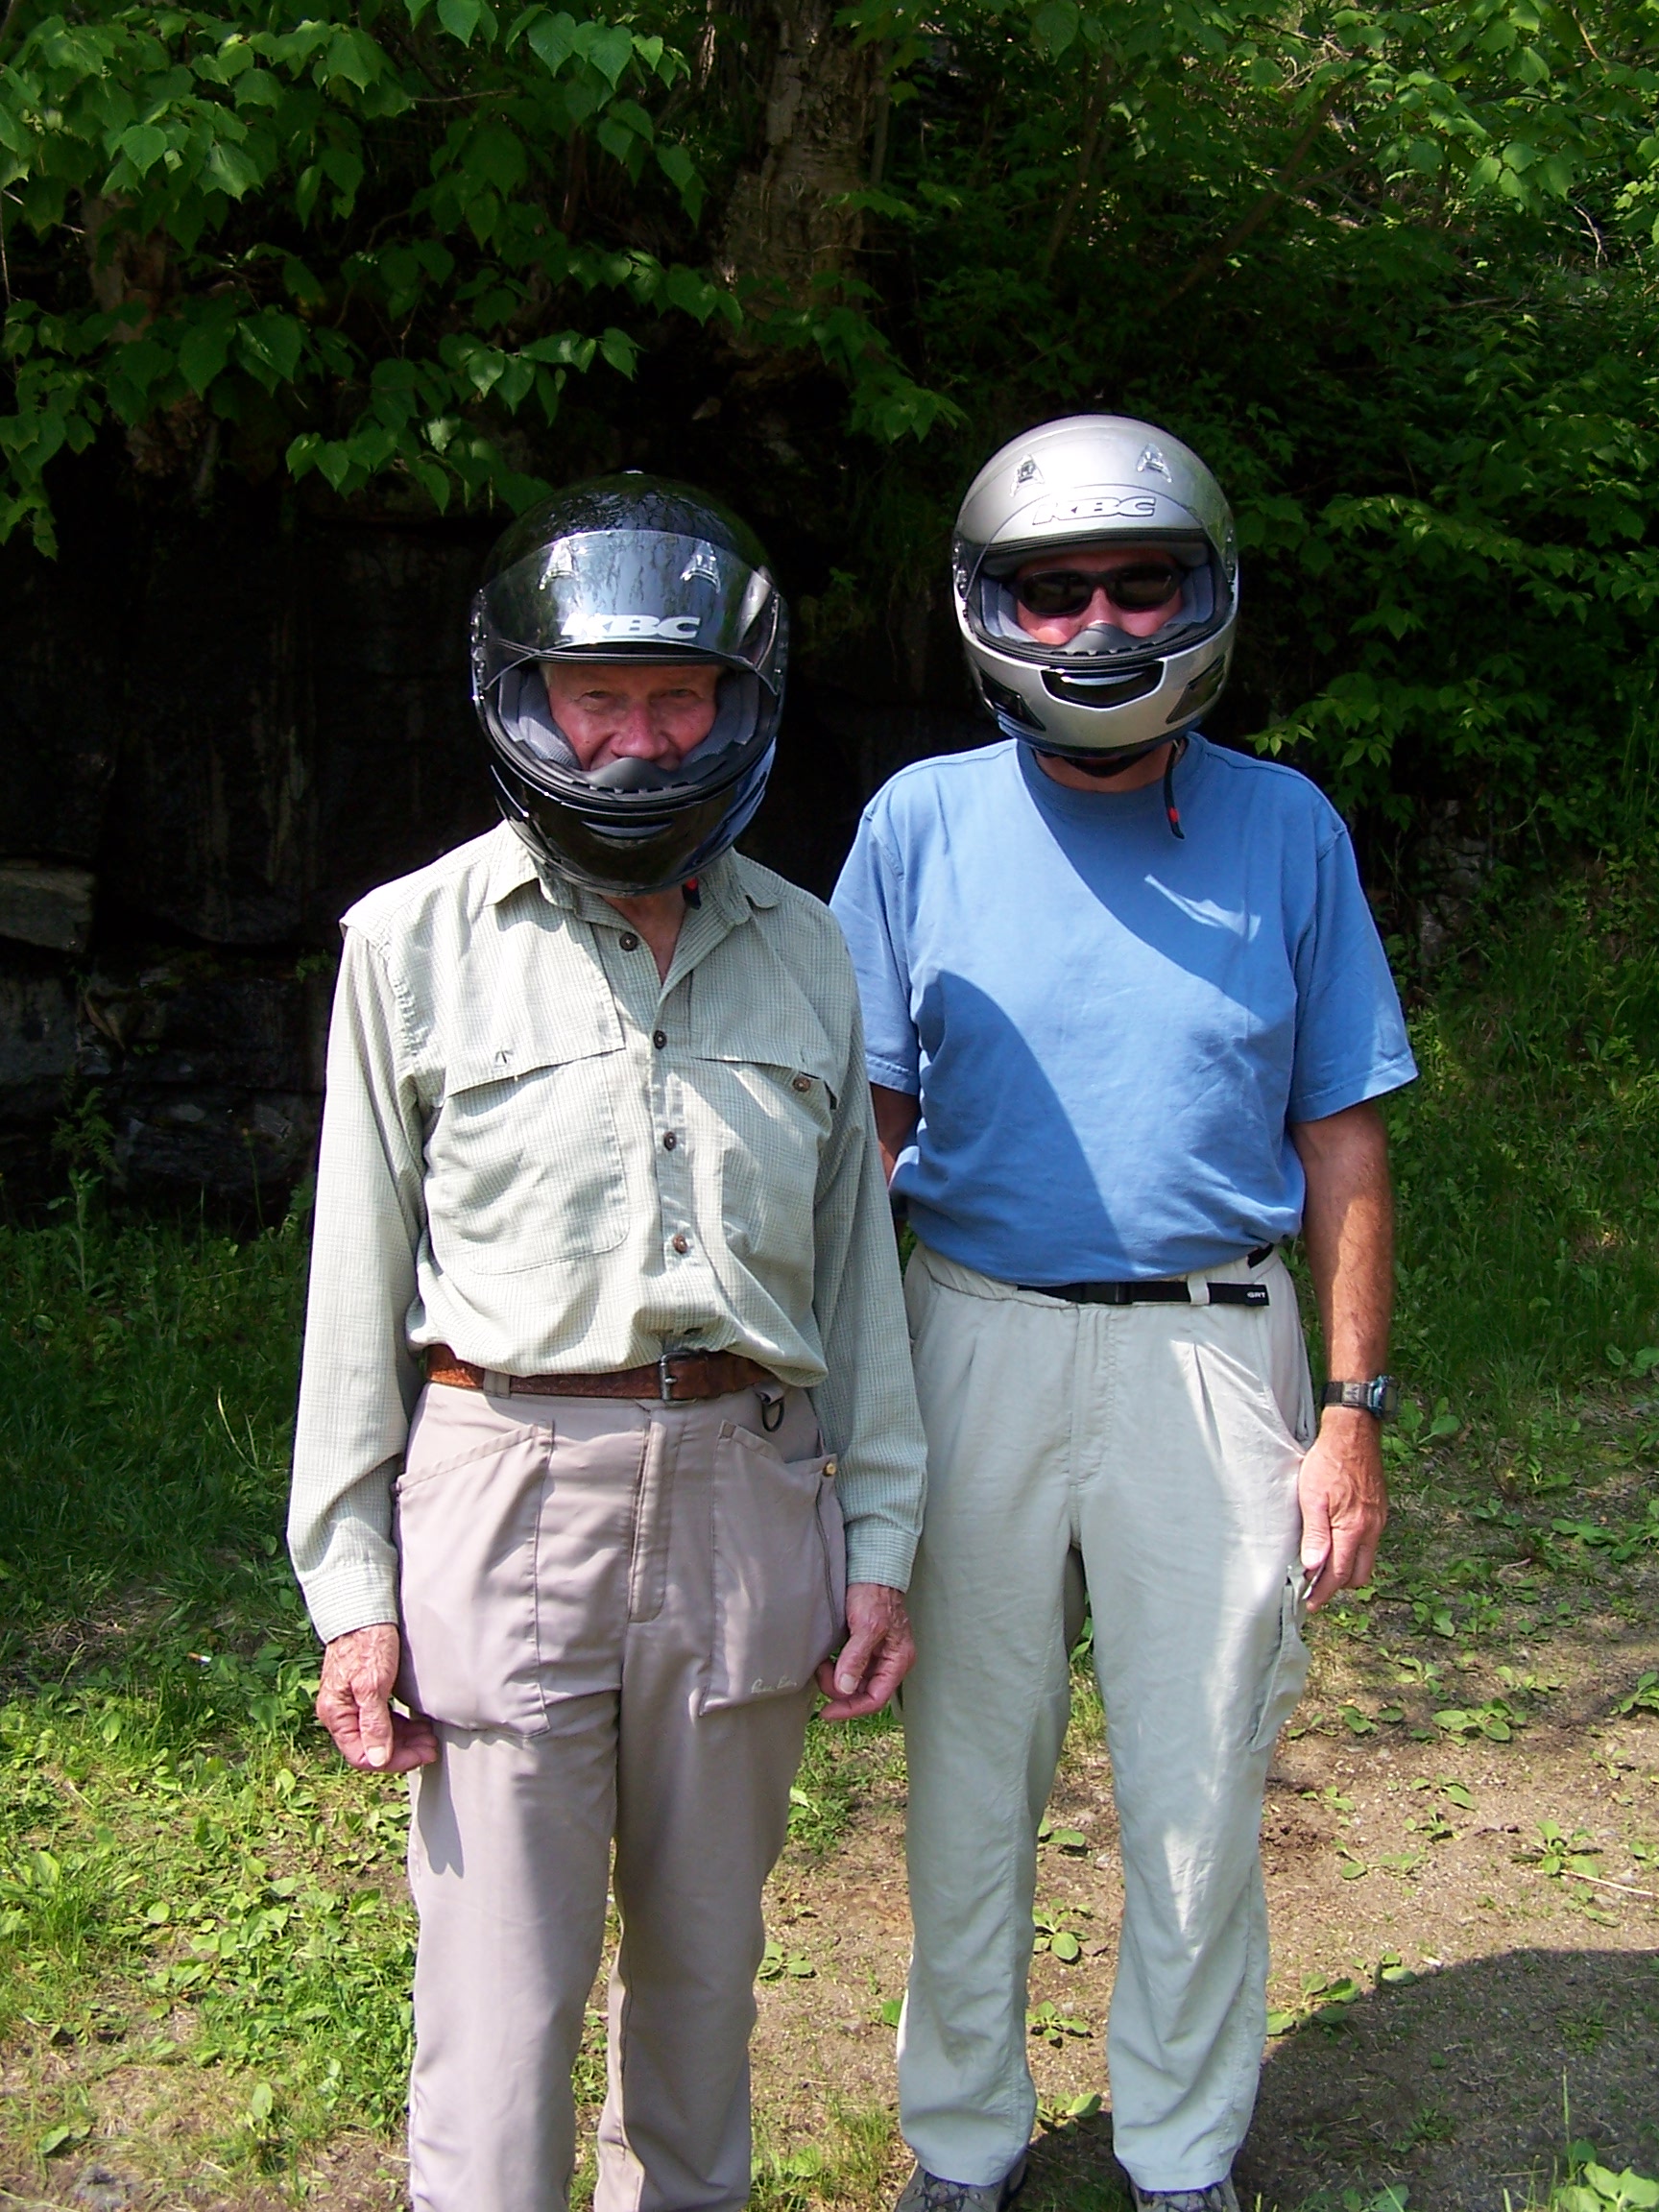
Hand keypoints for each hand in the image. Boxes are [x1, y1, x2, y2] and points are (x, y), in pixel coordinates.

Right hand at [316, 1624, 439, 1772]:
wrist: (364, 1608)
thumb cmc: (367, 1642)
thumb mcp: (373, 1684)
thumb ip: (375, 1723)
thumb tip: (377, 1760)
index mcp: (337, 1714)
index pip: (362, 1756)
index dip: (393, 1761)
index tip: (421, 1755)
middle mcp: (340, 1712)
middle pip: (371, 1747)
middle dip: (403, 1752)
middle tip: (431, 1747)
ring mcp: (351, 1702)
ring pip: (378, 1734)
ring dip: (404, 1740)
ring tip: (428, 1736)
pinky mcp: (363, 1691)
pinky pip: (380, 1718)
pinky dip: (399, 1725)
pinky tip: (416, 1723)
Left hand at [815, 1583, 914, 1720]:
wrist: (872, 1568)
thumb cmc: (875, 1593)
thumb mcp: (866, 1626)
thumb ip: (856, 1658)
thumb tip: (845, 1689)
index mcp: (898, 1661)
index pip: (875, 1698)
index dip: (850, 1709)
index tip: (827, 1712)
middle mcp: (890, 1662)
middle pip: (864, 1693)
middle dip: (840, 1690)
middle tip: (821, 1673)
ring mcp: (878, 1655)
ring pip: (855, 1682)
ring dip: (836, 1679)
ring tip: (822, 1664)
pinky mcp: (865, 1647)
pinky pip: (850, 1668)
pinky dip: (836, 1669)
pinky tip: (826, 1660)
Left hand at [1298, 1410, 1387, 1610]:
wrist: (1354, 1434)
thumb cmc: (1329, 1462)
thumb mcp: (1312, 1497)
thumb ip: (1315, 1534)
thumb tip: (1314, 1566)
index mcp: (1353, 1529)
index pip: (1339, 1574)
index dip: (1324, 1592)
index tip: (1310, 1603)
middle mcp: (1371, 1530)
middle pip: (1358, 1575)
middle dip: (1337, 1587)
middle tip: (1315, 1588)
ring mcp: (1378, 1521)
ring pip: (1366, 1560)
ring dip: (1347, 1569)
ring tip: (1324, 1568)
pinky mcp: (1379, 1511)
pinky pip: (1370, 1543)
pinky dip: (1355, 1552)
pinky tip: (1339, 1545)